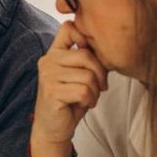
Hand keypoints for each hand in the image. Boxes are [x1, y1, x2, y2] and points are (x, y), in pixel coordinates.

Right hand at [30, 22, 106, 156]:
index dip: (85, 37)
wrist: (54, 128)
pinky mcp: (52, 91)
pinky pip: (84, 90)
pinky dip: (89, 100)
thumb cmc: (70, 100)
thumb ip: (87, 58)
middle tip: (99, 87)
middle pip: (86, 55)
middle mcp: (48, 60)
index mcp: (54, 52)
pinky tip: (82, 104)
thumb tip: (108, 44)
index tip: (92, 59)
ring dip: (94, 91)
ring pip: (87, 75)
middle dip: (99, 74)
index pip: (69, 27)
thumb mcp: (79, 75)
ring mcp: (48, 75)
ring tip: (87, 98)